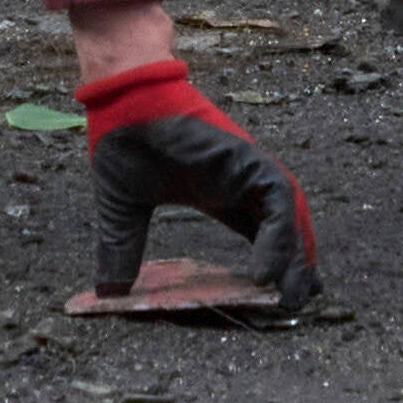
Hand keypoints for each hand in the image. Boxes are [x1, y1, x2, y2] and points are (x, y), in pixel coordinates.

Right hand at [76, 58, 325, 308]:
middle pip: (282, 228)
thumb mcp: (123, 209)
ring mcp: (246, 168)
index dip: (271, 261)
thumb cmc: (122, 142)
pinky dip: (279, 236)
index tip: (274, 295)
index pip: (259, 231)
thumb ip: (120, 248)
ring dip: (294, 256)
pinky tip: (267, 271)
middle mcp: (240, 181)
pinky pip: (278, 201)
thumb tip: (109, 292)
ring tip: (288, 296)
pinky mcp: (247, 157)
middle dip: (293, 265)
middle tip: (293, 304)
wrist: (120, 98)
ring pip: (289, 217)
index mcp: (218, 191)